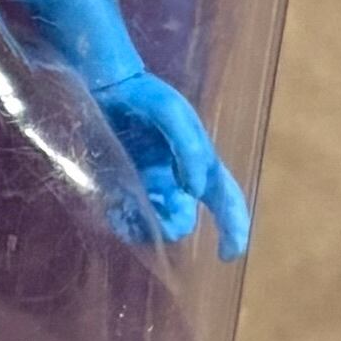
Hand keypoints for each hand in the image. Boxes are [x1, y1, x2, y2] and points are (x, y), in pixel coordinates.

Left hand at [93, 68, 250, 254]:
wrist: (105, 85)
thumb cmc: (144, 95)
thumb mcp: (171, 113)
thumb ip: (189, 149)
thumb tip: (195, 191)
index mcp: (199, 163)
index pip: (225, 201)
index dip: (234, 229)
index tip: (230, 254)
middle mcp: (176, 180)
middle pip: (185, 219)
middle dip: (176, 227)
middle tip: (159, 220)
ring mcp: (148, 184)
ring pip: (155, 223)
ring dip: (147, 227)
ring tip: (129, 212)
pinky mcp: (120, 185)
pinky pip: (127, 216)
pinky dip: (125, 222)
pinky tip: (116, 212)